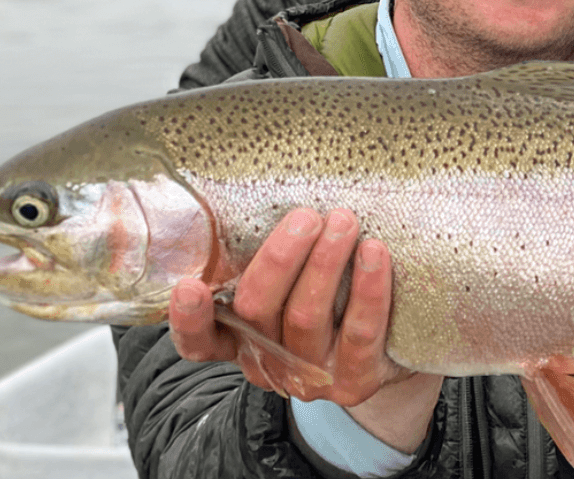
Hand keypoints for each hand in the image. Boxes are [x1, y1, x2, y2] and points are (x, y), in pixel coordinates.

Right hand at [168, 208, 414, 404]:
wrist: (384, 357)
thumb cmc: (328, 306)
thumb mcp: (289, 289)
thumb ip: (271, 260)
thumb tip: (270, 191)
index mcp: (239, 339)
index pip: (200, 341)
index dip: (190, 319)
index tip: (188, 285)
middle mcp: (268, 360)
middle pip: (257, 311)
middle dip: (279, 260)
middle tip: (305, 217)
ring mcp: (310, 375)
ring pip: (307, 317)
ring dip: (325, 263)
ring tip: (344, 221)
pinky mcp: (355, 381)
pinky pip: (360, 332)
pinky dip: (368, 290)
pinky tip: (375, 253)